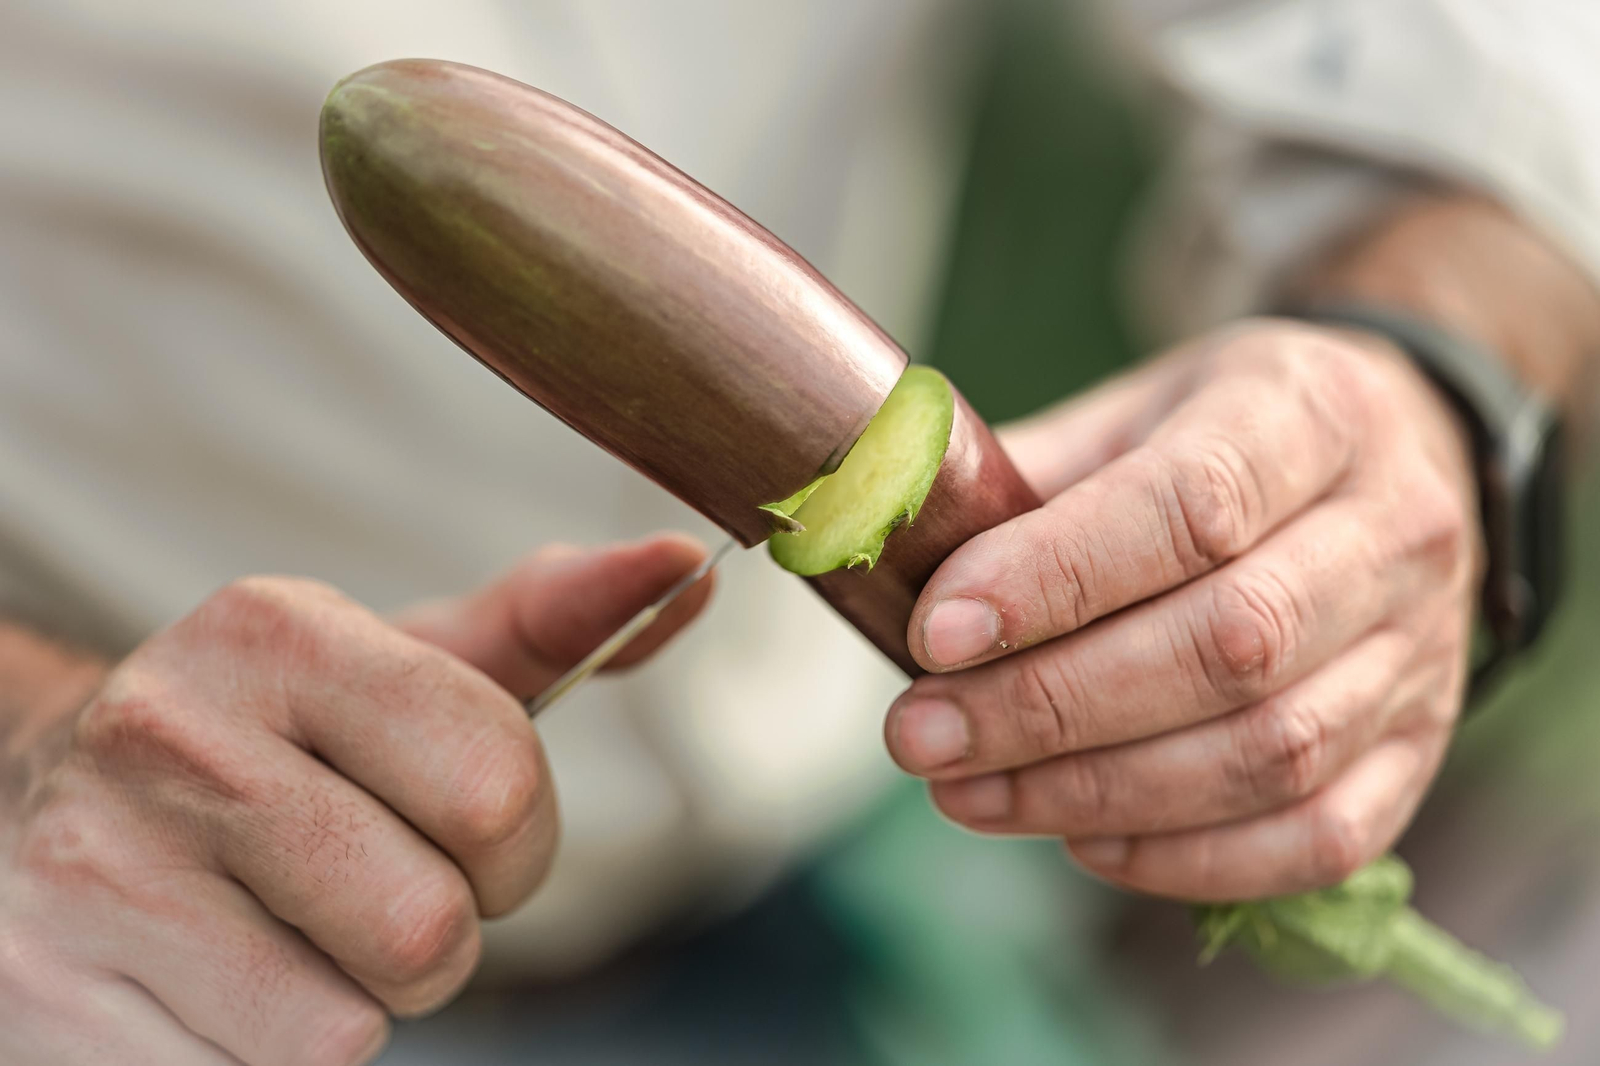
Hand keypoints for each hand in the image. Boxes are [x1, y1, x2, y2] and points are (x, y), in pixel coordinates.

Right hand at [0, 534, 712, 1065]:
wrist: (43, 808)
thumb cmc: (284, 744)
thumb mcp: (407, 665)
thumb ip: (556, 622)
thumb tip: (691, 567)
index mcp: (278, 632)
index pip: (499, 783)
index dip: (516, 843)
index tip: (463, 831)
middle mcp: (171, 734)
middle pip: (432, 931)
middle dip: (437, 937)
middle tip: (363, 892)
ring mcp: (91, 871)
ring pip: (343, 1034)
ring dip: (346, 1006)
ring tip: (277, 933)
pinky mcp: (43, 998)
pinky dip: (253, 1057)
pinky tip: (201, 982)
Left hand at [885, 319, 1481, 899]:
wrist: (1398, 452)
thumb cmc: (1228, 435)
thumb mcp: (1132, 409)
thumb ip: (1023, 479)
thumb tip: (890, 554)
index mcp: (1308, 413)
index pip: (1190, 505)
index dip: (1054, 579)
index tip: (937, 633)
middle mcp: (1391, 531)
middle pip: (1228, 645)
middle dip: (1050, 706)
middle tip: (920, 735)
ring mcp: (1423, 650)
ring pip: (1270, 753)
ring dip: (1097, 792)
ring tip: (968, 793)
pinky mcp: (1422, 747)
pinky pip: (1317, 836)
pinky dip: (1188, 858)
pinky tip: (1082, 840)